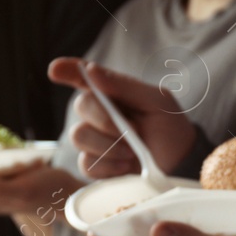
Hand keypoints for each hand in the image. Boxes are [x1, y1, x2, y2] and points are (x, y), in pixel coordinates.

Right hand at [49, 58, 196, 179]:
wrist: (179, 165)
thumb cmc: (170, 128)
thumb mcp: (158, 102)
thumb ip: (125, 86)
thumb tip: (91, 70)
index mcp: (112, 92)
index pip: (83, 75)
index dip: (67, 70)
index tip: (55, 70)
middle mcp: (98, 112)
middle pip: (81, 105)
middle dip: (105, 119)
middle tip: (132, 130)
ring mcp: (93, 139)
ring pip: (79, 136)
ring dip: (109, 145)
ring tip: (133, 151)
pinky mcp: (95, 164)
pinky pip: (86, 163)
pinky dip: (109, 166)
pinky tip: (127, 166)